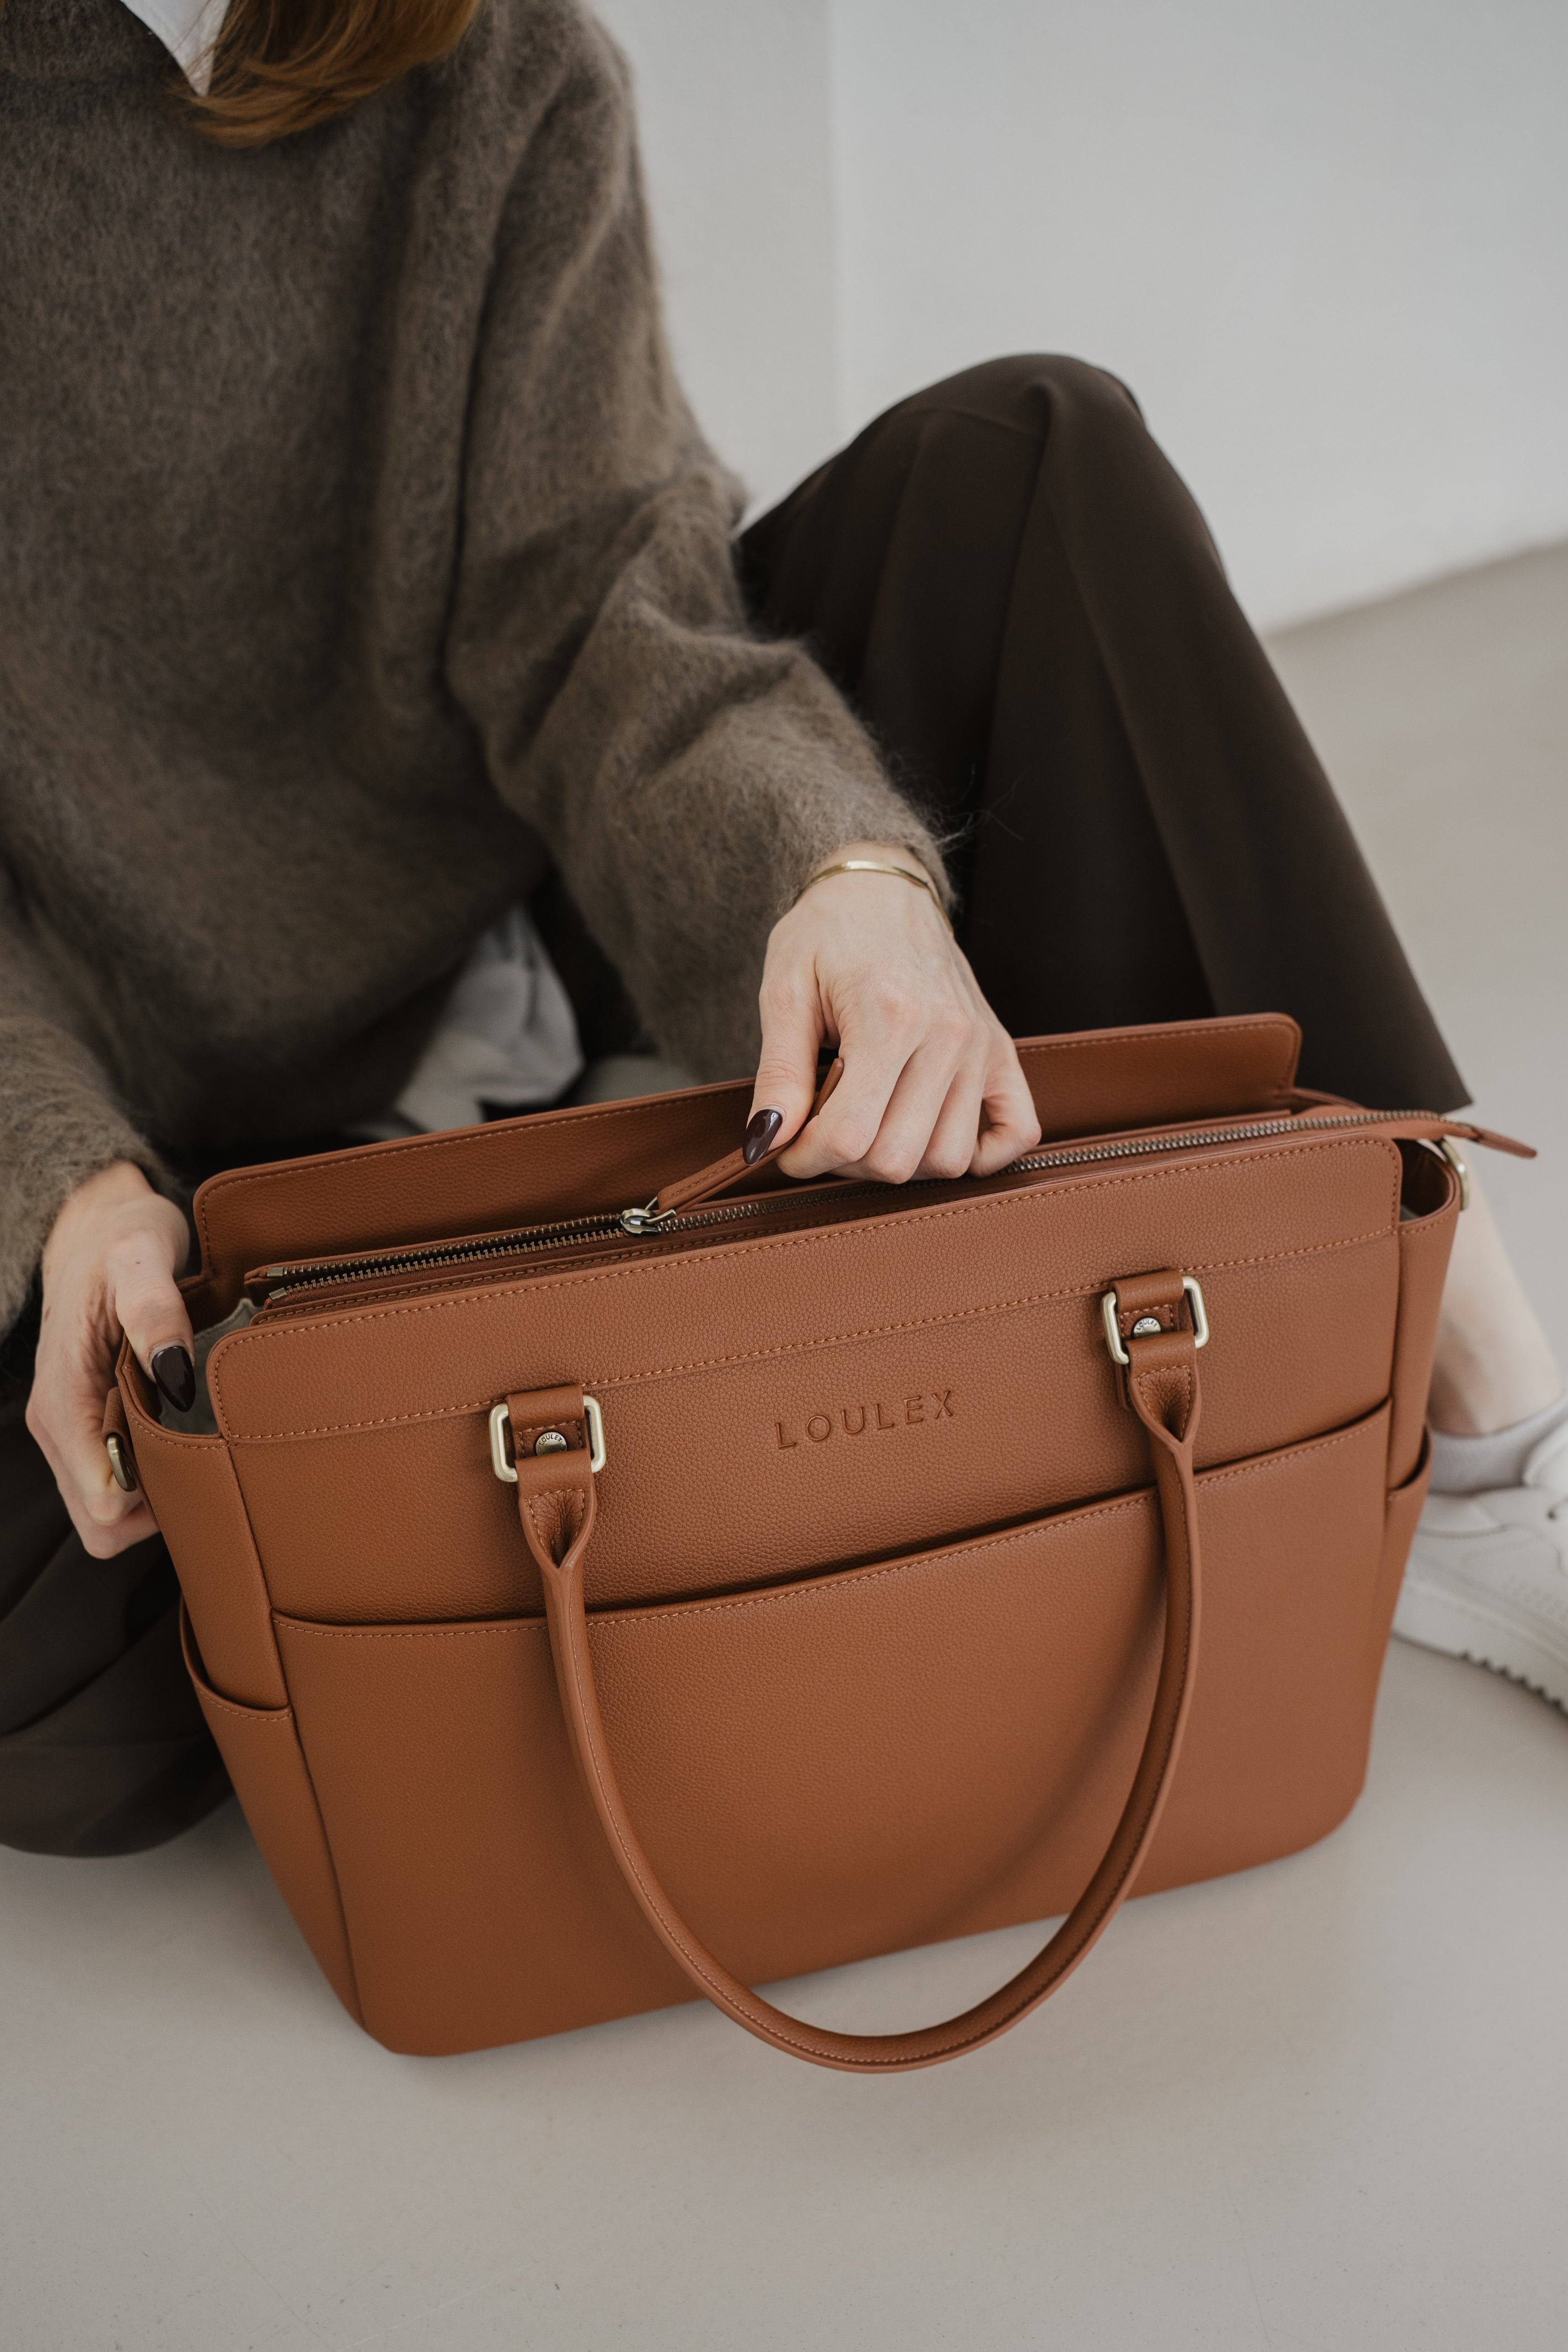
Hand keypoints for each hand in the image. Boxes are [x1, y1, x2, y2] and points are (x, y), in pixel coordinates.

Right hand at [26, 1161, 192, 1557]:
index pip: (99, 1498)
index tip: (197, 1467)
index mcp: (62, 1398)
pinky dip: (152, 1478)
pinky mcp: (90, 1426)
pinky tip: (184, 1439)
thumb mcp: (141, 1258)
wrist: (98, 1233)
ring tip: (200, 1447)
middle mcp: (58, 1424)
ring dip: (156, 1495)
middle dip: (156, 1509)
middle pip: (103, 1521)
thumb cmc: (120, 1244)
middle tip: (209, 1462)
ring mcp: (72, 1430)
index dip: (151, 1501)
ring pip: (109, 1511)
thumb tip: (175, 1372)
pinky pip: (117, 1484)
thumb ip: (154, 1311)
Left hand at [748, 842, 1041, 1181]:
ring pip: (949, 1157)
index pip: (850, 1135)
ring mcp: (980, 1045)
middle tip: (821, 1131)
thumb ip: (778, 1073)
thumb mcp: (785, 992)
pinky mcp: (1000, 1050)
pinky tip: (932, 1133)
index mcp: (888, 1016)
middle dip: (846, 1163)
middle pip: (899, 1157)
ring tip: (869, 1125)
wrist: (884, 888)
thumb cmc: (828, 933)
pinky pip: (1016, 1131)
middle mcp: (947, 1034)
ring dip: (901, 1162)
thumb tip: (764, 1142)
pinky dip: (981, 1153)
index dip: (806, 1157)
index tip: (786, 1147)